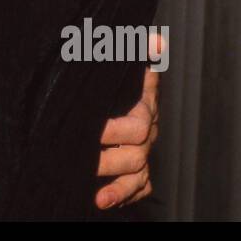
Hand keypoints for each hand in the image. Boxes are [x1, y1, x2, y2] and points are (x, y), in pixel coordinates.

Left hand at [94, 33, 162, 209]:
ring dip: (117, 181)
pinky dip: (123, 194)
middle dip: (111, 148)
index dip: (121, 119)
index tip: (99, 127)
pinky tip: (102, 200)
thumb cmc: (110, 81)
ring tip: (96, 192)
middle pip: (139, 141)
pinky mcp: (137, 170)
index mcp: (143, 100)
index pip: (143, 105)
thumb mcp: (115, 64)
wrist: (108, 104)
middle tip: (84, 150)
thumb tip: (156, 40)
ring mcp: (143, 150)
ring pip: (139, 169)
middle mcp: (147, 127)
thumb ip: (129, 49)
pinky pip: (140, 186)